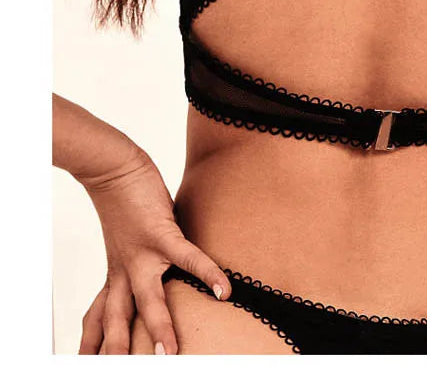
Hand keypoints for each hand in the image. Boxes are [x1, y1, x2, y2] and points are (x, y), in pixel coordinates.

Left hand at [77, 147, 230, 354]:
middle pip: (117, 319)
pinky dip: (208, 274)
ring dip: (158, 328)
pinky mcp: (162, 234)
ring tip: (171, 353)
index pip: (99, 317)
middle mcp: (124, 270)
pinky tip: (225, 289)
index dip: (93, 344)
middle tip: (121, 375)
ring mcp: (142, 254)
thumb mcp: (123, 241)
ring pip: (147, 299)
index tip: (88, 364)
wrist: (114, 170)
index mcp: (115, 273)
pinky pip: (189, 259)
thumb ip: (137, 260)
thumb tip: (158, 268)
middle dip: (119, 350)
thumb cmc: (123, 201)